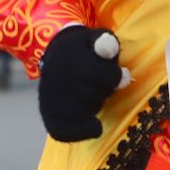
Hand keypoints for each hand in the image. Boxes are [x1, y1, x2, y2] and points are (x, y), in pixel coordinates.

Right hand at [37, 25, 128, 141]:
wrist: (56, 56)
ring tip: (93, 96)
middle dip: (104, 91)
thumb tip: (109, 49)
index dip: (116, 77)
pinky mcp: (47, 114)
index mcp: (68, 56)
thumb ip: (105, 42)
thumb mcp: (95, 38)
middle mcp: (55, 78)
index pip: (98, 74)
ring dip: (94, 107)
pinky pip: (64, 132)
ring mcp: (49, 98)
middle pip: (92, 95)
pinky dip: (82, 131)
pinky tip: (94, 124)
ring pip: (81, 113)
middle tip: (102, 84)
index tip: (121, 76)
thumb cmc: (83, 49)